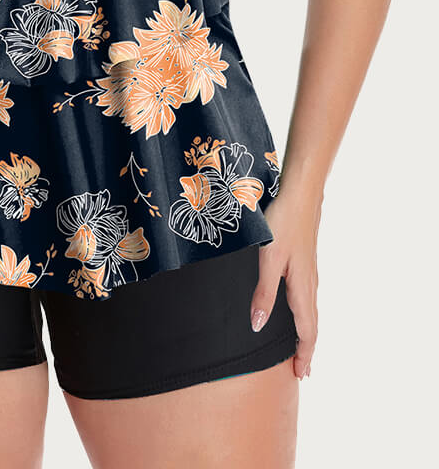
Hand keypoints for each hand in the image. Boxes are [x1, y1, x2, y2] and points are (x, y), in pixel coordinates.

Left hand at [248, 190, 320, 380]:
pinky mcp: (305, 262)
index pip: (307, 331)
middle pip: (312, 325)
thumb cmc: (283, 224)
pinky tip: (295, 309)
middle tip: (301, 370)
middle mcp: (310, 284)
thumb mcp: (268, 259)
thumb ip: (263, 292)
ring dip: (306, 332)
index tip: (300, 375)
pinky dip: (304, 315)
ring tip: (300, 347)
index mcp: (302, 288)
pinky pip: (307, 297)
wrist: (300, 195)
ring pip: (310, 311)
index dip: (304, 354)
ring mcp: (309, 272)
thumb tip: (258, 327)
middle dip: (307, 349)